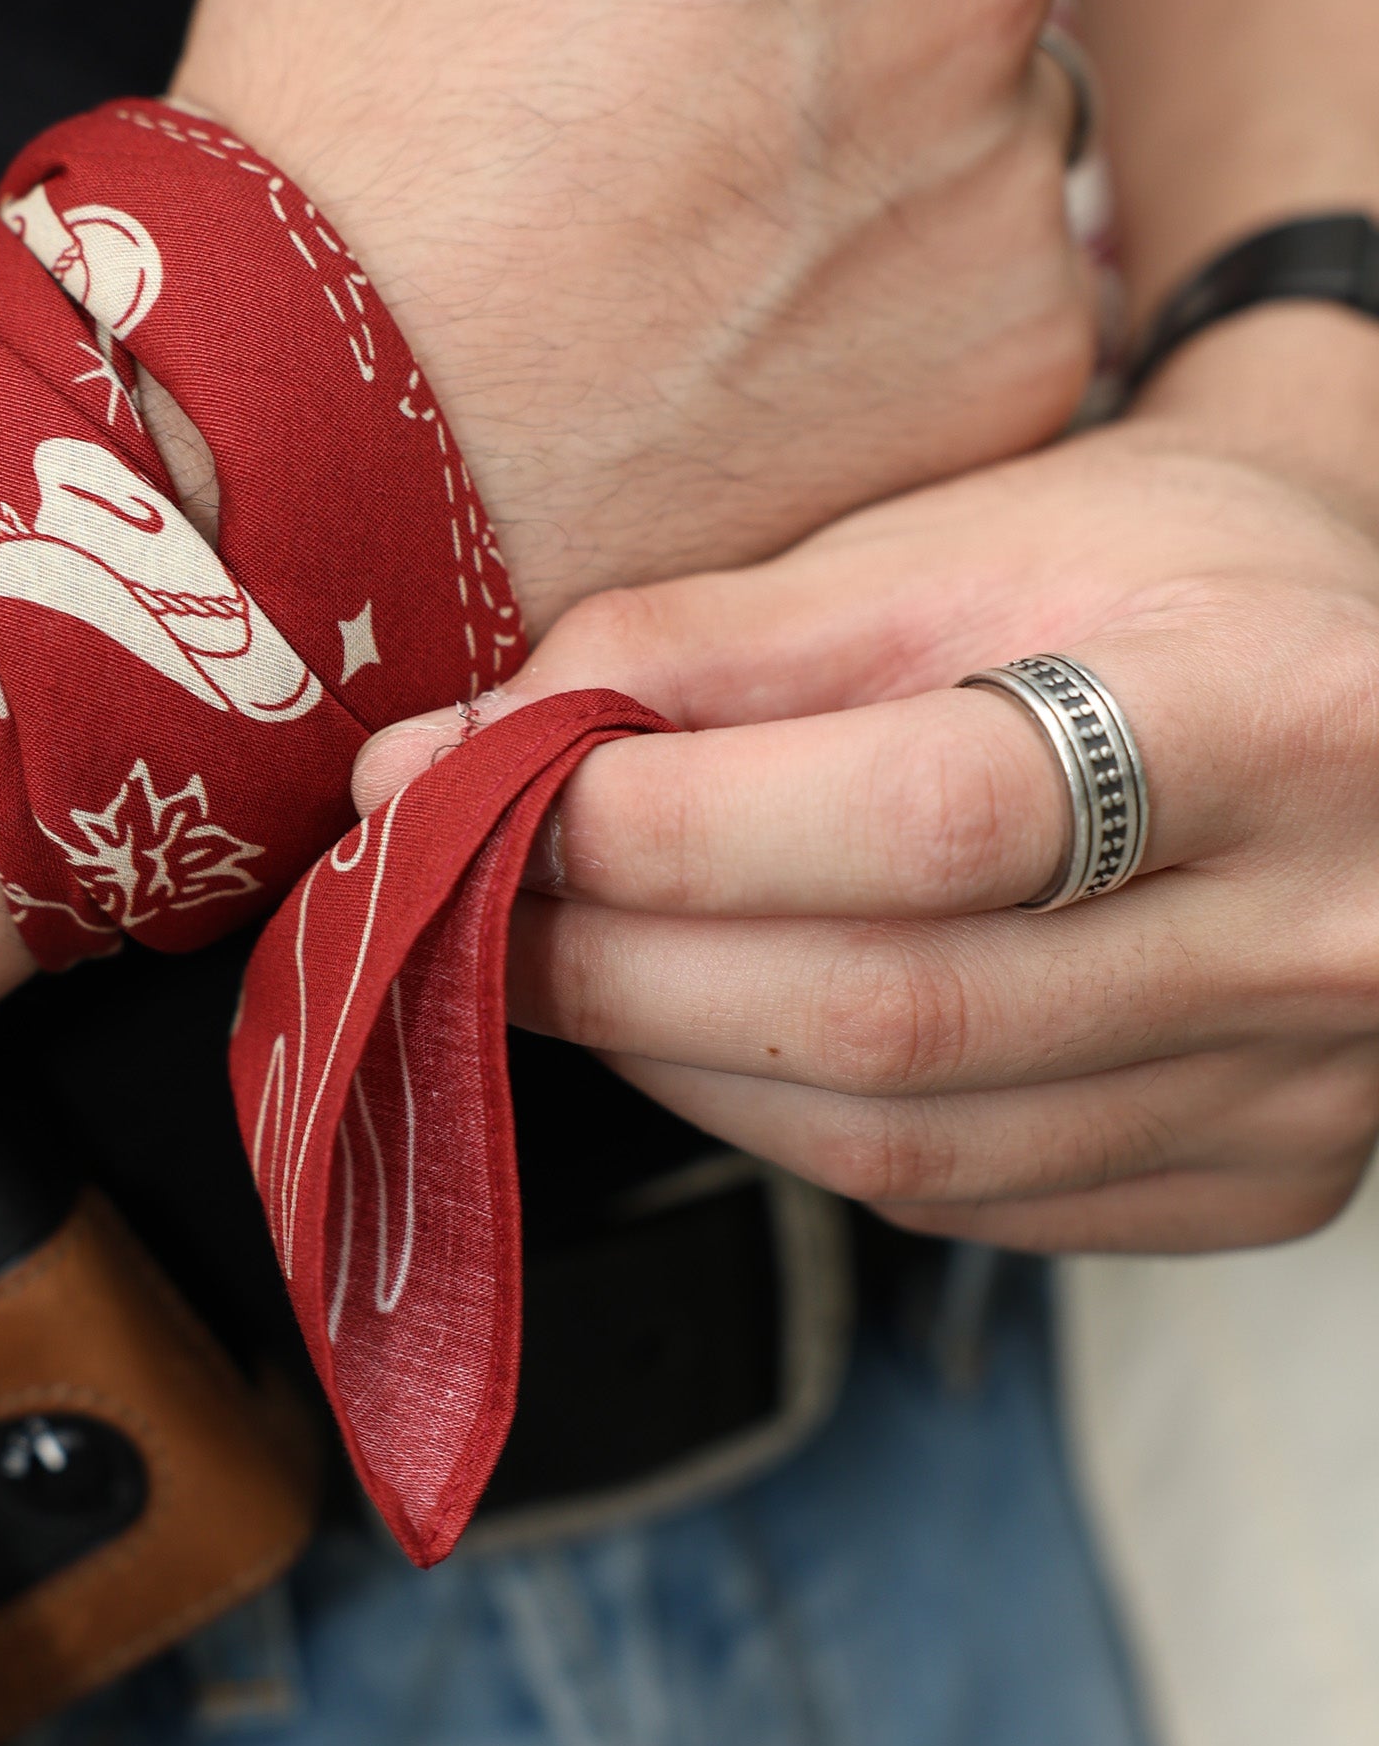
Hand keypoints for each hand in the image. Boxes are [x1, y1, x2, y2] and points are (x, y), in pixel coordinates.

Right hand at [176, 0, 1093, 625]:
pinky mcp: (1021, 359)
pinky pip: (999, 275)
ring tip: (697, 227)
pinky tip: (747, 335)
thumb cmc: (330, 151)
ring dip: (886, 127)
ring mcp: (1015, 184)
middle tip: (677, 82)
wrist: (327, 469)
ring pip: (992, 97)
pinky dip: (905, 297)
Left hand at [354, 311, 1378, 1251]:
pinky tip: (703, 1032)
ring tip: (553, 958)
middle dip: (613, 966)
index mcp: (1274, 717)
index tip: (465, 792)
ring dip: (671, 1059)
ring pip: (902, 1143)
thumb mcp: (951, 544)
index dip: (660, 828)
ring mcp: (1296, 1091)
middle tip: (457, 900)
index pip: (925, 815)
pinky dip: (778, 1122)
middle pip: (893, 1014)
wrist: (1359, 683)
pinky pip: (956, 1200)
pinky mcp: (1253, 1180)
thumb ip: (704, 642)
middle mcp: (1320, 935)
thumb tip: (461, 744)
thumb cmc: (1144, 575)